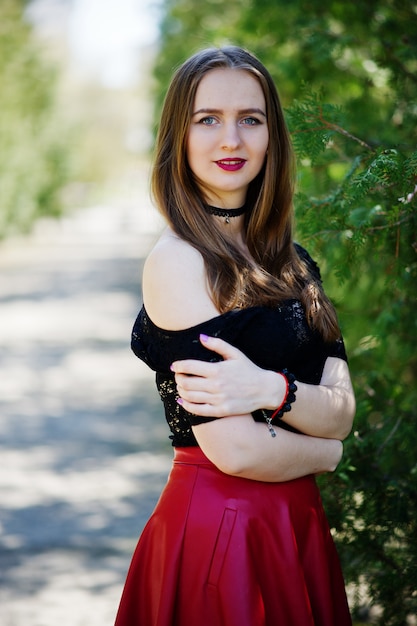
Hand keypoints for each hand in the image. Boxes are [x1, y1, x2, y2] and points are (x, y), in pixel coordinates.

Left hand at [170, 334, 284, 416]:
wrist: (265, 390)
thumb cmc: (249, 370)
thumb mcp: (235, 354)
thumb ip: (217, 344)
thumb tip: (201, 337)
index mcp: (218, 370)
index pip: (189, 367)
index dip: (178, 366)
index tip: (175, 366)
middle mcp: (216, 385)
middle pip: (186, 383)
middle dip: (178, 378)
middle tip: (178, 376)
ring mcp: (218, 399)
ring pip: (189, 396)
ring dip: (180, 391)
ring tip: (181, 386)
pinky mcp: (221, 411)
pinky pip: (198, 410)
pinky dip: (186, 406)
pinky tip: (182, 401)